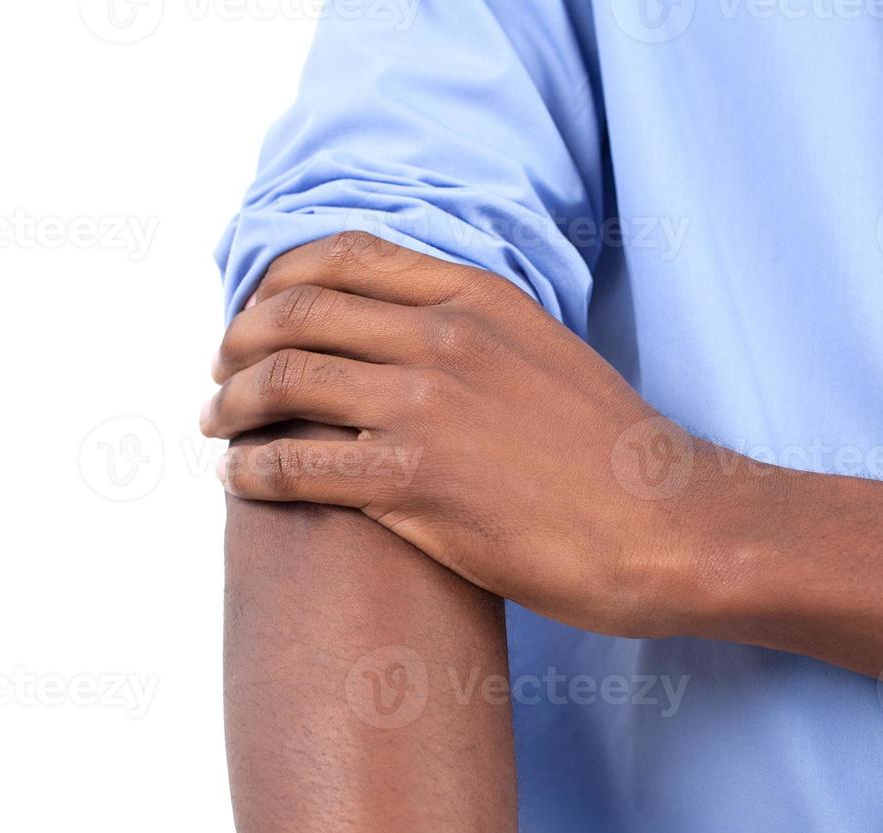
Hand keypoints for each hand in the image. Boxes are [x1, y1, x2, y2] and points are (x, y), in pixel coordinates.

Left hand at [201, 232, 745, 636]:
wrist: (666, 526)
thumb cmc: (612, 454)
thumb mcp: (546, 352)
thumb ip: (472, 332)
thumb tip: (402, 339)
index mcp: (477, 297)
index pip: (343, 256)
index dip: (277, 281)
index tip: (255, 314)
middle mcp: (444, 338)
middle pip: (297, 313)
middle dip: (238, 340)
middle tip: (220, 373)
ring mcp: (428, 408)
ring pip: (284, 383)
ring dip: (231, 405)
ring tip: (215, 428)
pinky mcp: (417, 484)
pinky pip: (299, 466)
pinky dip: (252, 469)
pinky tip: (238, 479)